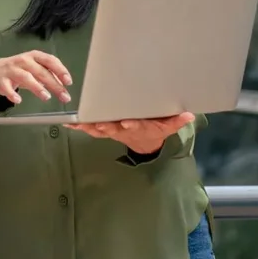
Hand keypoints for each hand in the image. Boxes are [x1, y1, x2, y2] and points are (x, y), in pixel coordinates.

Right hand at [0, 50, 73, 106]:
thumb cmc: (20, 69)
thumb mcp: (35, 67)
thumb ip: (48, 73)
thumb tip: (63, 84)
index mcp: (34, 56)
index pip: (50, 60)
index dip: (60, 70)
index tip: (68, 81)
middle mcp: (23, 61)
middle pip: (41, 71)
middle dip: (53, 84)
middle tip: (64, 96)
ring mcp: (11, 70)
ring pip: (26, 77)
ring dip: (37, 87)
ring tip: (46, 97)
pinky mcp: (1, 80)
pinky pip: (7, 87)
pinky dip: (12, 94)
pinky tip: (18, 100)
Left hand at [64, 112, 194, 154]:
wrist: (145, 142)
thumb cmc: (155, 129)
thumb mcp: (168, 126)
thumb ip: (177, 121)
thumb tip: (189, 115)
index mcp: (139, 127)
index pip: (136, 126)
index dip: (131, 125)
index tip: (127, 123)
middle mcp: (124, 129)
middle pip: (114, 128)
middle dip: (105, 126)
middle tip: (98, 124)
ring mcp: (113, 130)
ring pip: (99, 129)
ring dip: (88, 126)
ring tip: (76, 123)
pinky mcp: (105, 128)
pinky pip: (91, 128)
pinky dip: (80, 125)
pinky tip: (68, 123)